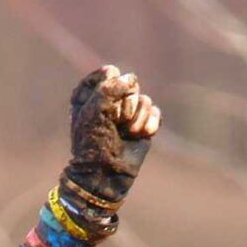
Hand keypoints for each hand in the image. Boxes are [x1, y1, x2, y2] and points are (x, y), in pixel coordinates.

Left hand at [65, 65, 162, 203]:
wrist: (105, 173)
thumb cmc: (93, 143)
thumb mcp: (94, 109)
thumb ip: (111, 87)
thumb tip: (131, 79)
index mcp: (91, 94)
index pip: (107, 73)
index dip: (109, 86)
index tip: (103, 104)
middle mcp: (111, 101)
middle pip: (130, 85)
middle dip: (125, 104)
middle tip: (115, 122)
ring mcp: (129, 113)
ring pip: (144, 99)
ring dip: (137, 117)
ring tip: (127, 132)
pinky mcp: (144, 125)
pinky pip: (155, 113)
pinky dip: (149, 124)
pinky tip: (140, 134)